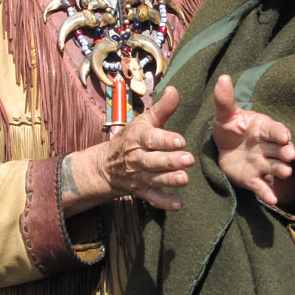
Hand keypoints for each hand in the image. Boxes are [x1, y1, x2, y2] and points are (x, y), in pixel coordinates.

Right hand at [94, 85, 192, 210]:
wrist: (106, 166)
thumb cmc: (131, 138)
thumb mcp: (144, 120)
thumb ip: (162, 108)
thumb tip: (174, 89)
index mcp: (137, 138)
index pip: (151, 138)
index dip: (165, 140)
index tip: (180, 140)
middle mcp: (136, 158)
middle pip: (153, 160)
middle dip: (170, 161)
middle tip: (188, 159)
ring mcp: (138, 176)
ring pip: (154, 179)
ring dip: (169, 180)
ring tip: (185, 179)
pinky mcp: (141, 191)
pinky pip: (152, 199)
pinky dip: (163, 203)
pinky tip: (178, 205)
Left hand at [212, 74, 294, 204]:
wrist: (224, 149)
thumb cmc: (229, 128)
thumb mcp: (224, 114)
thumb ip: (224, 100)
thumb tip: (223, 77)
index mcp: (262, 129)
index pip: (274, 130)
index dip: (279, 133)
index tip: (284, 136)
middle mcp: (267, 147)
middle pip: (279, 150)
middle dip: (285, 152)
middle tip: (290, 155)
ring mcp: (262, 164)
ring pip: (274, 167)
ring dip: (281, 170)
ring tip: (285, 173)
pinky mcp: (254, 179)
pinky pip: (262, 186)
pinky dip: (267, 193)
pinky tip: (271, 200)